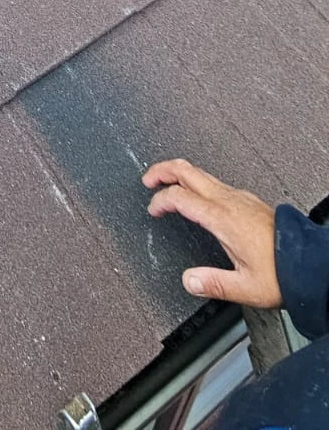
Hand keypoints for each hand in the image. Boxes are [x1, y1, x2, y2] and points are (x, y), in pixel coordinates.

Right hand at [142, 158, 280, 308]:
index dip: (161, 201)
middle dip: (162, 170)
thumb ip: (213, 283)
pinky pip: (215, 182)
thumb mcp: (245, 287)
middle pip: (188, 170)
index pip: (180, 197)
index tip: (153, 210)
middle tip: (148, 179)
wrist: (311, 263)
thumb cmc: (282, 273)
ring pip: (202, 173)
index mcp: (223, 218)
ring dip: (179, 173)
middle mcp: (230, 202)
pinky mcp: (248, 200)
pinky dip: (196, 182)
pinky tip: (198, 195)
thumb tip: (188, 280)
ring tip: (166, 182)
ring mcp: (240, 198)